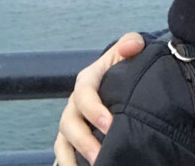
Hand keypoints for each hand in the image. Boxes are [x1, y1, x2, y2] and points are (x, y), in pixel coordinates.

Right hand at [54, 32, 145, 165]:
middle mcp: (75, 104)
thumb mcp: (130, 49)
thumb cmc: (124, 66)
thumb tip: (131, 46)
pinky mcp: (72, 141)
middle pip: (69, 123)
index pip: (84, 95)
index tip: (110, 125)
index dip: (94, 110)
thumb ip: (131, 42)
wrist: (122, 80)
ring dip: (72, 159)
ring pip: (63, 143)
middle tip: (101, 156)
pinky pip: (63, 155)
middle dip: (83, 141)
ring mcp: (72, 124)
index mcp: (87, 82)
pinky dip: (68, 165)